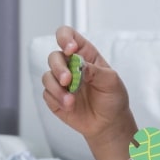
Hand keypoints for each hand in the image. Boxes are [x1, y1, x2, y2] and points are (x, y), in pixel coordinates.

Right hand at [41, 26, 133, 142]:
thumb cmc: (112, 98)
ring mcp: (61, 82)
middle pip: (54, 56)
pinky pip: (47, 93)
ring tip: (70, 100)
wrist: (109, 123)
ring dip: (56, 88)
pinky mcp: (55, 97)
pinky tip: (70, 106)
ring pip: (47, 76)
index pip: (68, 36)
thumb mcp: (111, 81)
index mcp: (85, 54)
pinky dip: (57, 99)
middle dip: (59, 68)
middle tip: (67, 80)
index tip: (70, 49)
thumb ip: (95, 71)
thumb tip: (80, 65)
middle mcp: (70, 65)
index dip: (65, 38)